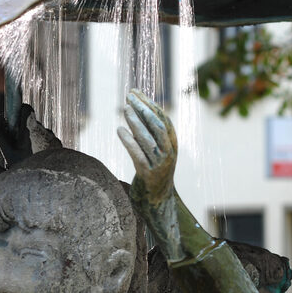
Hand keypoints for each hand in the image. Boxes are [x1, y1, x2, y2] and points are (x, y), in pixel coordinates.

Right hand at [0, 104, 62, 165]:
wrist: (44, 180)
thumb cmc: (24, 166)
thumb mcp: (7, 152)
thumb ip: (1, 134)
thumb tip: (0, 120)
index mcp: (29, 129)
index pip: (26, 109)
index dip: (21, 110)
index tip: (17, 117)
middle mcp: (43, 130)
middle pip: (32, 122)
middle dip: (26, 128)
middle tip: (20, 143)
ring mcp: (53, 137)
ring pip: (41, 131)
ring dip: (35, 138)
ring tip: (30, 153)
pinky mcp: (59, 143)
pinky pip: (48, 139)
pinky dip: (43, 144)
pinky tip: (39, 157)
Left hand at [117, 89, 176, 205]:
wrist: (156, 200)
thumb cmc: (153, 171)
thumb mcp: (156, 150)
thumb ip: (150, 133)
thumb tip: (136, 107)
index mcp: (172, 144)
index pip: (163, 119)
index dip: (150, 104)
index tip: (136, 92)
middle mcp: (169, 153)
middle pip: (158, 126)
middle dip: (144, 109)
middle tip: (129, 96)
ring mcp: (159, 164)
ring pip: (148, 138)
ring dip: (136, 122)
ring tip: (125, 109)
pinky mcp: (148, 174)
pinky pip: (138, 154)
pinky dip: (129, 141)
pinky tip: (119, 130)